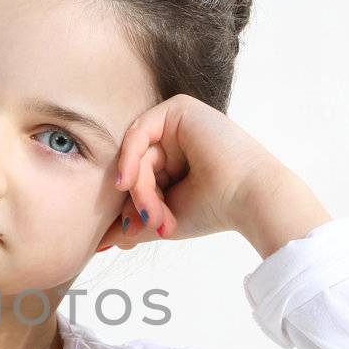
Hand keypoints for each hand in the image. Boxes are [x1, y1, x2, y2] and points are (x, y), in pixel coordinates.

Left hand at [96, 93, 281, 249]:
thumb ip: (131, 221)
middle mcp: (173, 138)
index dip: (130, 205)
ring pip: (135, 154)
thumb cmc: (214, 210)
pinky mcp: (179, 108)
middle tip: (149, 225)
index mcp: (172, 160)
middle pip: (133, 165)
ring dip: (139, 189)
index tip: (132, 232)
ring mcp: (176, 122)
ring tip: (156, 214)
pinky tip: (127, 183)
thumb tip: (98, 240)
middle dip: (136, 200)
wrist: (249, 200)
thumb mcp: (161, 218)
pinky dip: (130, 160)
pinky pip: (138, 132)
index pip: (133, 177)